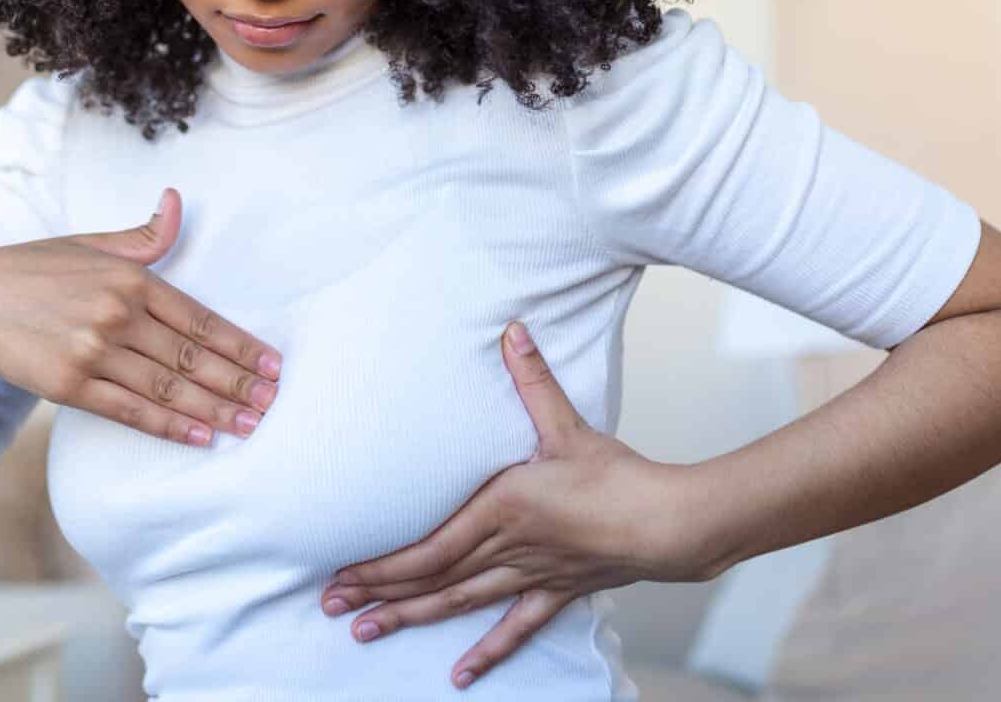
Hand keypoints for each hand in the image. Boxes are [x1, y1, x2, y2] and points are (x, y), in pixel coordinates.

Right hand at [0, 187, 282, 446]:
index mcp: (131, 278)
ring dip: (215, 409)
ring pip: (169, 388)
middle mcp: (118, 314)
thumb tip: (178, 202)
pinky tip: (202, 436)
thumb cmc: (33, 271)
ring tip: (250, 425)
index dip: (242, 346)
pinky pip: (132, 411)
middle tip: (274, 403)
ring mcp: (94, 352)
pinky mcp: (70, 385)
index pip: (201, 319)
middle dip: (239, 383)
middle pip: (192, 358)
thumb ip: (142, 236)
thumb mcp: (89, 244)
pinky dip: (171, 426)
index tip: (274, 366)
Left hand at [317, 320, 702, 689]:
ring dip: (410, 617)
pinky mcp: (555, 591)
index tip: (341, 571)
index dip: (381, 564)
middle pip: (430, 577)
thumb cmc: (617, 477)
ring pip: (458, 602)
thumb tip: (512, 332)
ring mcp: (529, 575)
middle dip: (378, 591)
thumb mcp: (566, 425)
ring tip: (366, 632)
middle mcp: (505, 548)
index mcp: (500, 508)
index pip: (426, 546)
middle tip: (331, 605)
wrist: (670, 524)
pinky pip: (514, 627)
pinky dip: (486, 652)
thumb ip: (533, 380)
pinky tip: (460, 676)